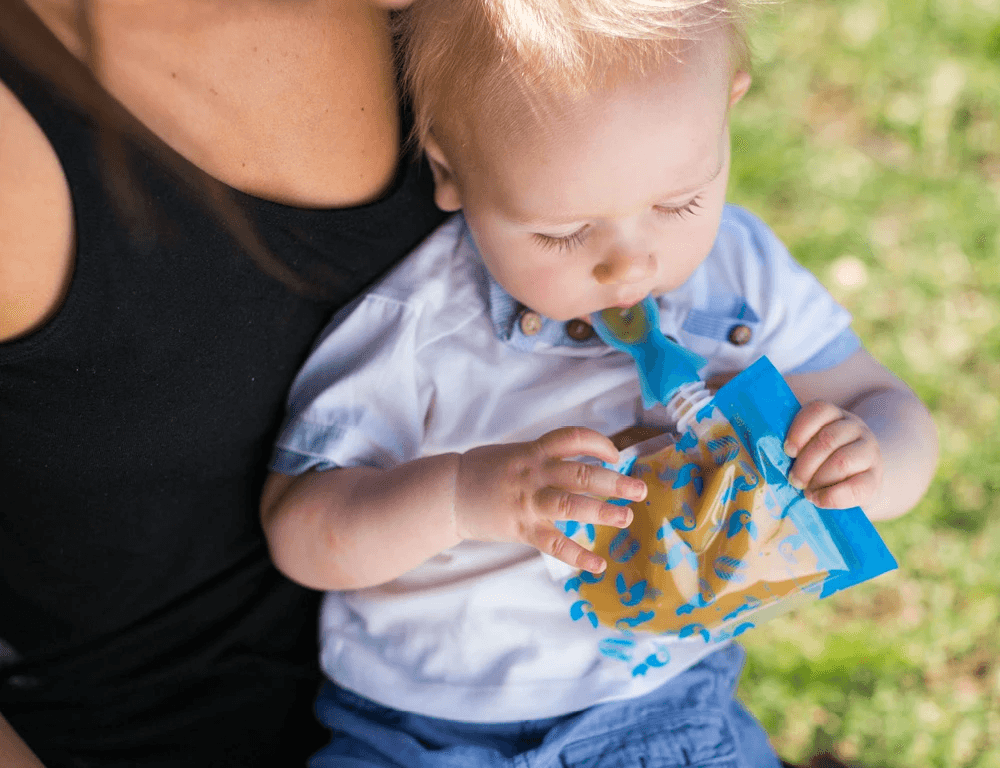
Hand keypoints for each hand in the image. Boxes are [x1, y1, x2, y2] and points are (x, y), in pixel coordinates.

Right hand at [454, 427, 646, 572]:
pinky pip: (554, 544)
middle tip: (640, 489)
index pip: (572, 438)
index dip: (598, 443)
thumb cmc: (483, 471)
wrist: (448, 494)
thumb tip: (582, 459)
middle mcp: (534, 475)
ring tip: (626, 517)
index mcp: (532, 452)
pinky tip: (599, 564)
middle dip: (614, 481)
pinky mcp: (522, 529)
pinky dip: (578, 555)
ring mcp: (528, 502)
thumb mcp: (514, 453)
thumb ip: (544, 457)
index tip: (614, 455)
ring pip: (571, 505)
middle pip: (580, 474)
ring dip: (602, 511)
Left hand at [784, 400, 882, 508]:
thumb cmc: (820, 460)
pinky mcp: (875, 479)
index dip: (800, 430)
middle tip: (793, 480)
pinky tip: (819, 500)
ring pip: (842, 461)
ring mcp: (868, 452)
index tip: (787, 451)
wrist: (856, 478)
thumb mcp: (809, 444)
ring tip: (806, 492)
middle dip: (805, 463)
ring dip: (818, 479)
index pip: (818, 411)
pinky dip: (833, 496)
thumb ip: (792, 443)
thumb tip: (761, 447)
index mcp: (833, 415)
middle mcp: (854, 428)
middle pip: (828, 439)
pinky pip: (857, 487)